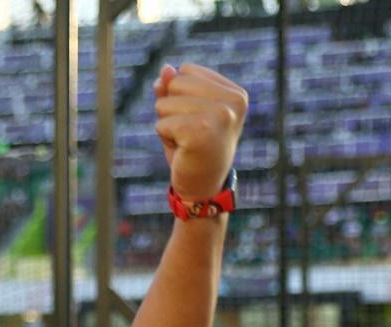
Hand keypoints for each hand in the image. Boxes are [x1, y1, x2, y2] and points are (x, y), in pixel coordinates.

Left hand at [153, 63, 247, 200]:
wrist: (202, 188)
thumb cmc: (192, 149)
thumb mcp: (183, 113)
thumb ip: (174, 88)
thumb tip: (165, 69)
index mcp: (235, 93)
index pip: (186, 70)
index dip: (180, 96)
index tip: (196, 121)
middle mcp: (233, 101)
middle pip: (175, 83)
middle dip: (170, 109)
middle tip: (189, 134)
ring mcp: (220, 115)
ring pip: (164, 103)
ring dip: (167, 125)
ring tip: (186, 142)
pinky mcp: (201, 131)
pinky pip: (161, 123)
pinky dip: (164, 138)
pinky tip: (182, 150)